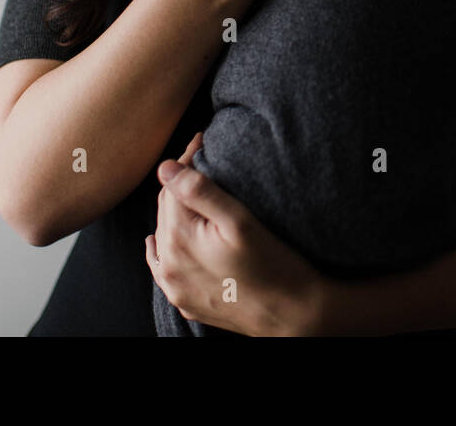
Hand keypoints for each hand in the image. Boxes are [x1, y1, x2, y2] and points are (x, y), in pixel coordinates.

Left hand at [145, 131, 326, 336]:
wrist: (292, 314)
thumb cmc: (273, 265)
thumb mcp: (239, 220)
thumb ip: (199, 191)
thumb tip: (165, 168)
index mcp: (178, 239)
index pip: (171, 187)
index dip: (187, 160)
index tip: (202, 140)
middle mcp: (168, 265)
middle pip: (165, 210)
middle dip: (180, 185)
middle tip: (199, 160)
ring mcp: (175, 287)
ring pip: (163, 236)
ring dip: (174, 214)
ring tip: (190, 194)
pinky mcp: (185, 301)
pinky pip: (164, 267)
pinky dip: (165, 249)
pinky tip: (165, 241)